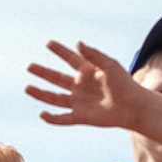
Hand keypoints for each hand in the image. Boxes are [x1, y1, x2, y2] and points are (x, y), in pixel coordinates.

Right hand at [25, 40, 154, 131]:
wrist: (133, 106)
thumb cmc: (124, 83)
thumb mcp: (109, 65)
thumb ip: (93, 55)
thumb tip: (78, 43)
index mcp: (88, 72)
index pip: (70, 59)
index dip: (60, 51)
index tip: (49, 43)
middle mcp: (81, 86)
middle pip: (57, 79)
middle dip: (43, 73)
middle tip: (30, 66)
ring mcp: (80, 102)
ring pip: (55, 98)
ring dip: (41, 94)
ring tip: (27, 88)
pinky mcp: (81, 116)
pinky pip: (63, 118)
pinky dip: (52, 118)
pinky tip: (42, 114)